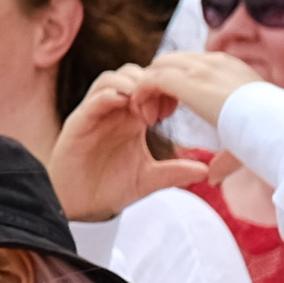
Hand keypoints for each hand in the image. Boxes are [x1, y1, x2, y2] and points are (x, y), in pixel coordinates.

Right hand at [51, 67, 219, 221]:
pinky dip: (108, 95)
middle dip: (149, 81)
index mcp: (131, 119)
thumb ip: (174, 172)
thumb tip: (205, 169)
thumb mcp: (150, 179)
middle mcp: (113, 111)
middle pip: (131, 74)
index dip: (164, 88)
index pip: (149, 87)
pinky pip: (92, 100)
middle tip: (161, 104)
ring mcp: (94, 115)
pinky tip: (124, 104)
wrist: (82, 208)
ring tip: (143, 102)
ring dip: (129, 83)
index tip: (177, 106)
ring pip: (110, 79)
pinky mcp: (78, 124)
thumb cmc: (111, 189)